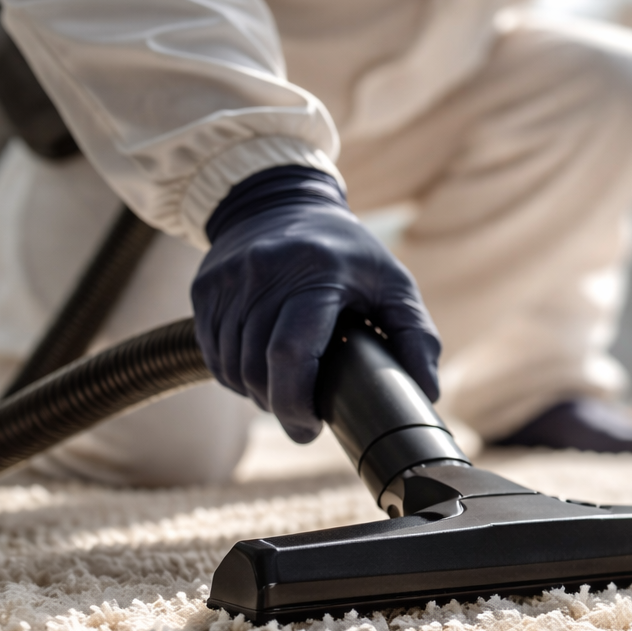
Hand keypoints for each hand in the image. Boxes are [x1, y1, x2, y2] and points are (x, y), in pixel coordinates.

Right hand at [191, 166, 441, 442]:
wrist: (281, 202)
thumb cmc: (349, 254)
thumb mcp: (393, 284)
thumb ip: (416, 337)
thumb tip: (426, 393)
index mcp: (316, 271)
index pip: (290, 351)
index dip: (295, 402)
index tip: (310, 429)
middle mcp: (264, 271)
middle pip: (256, 366)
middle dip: (278, 406)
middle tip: (302, 420)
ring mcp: (228, 279)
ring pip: (230, 365)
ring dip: (256, 393)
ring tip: (285, 394)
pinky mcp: (205, 288)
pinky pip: (213, 352)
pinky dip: (234, 375)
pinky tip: (260, 373)